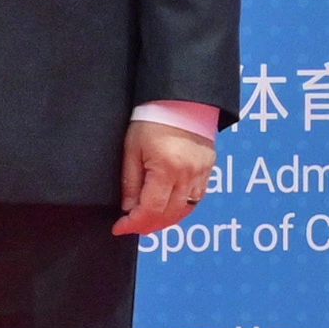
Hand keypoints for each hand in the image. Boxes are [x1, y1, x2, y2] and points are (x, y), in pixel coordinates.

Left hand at [116, 116, 216, 237]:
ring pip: (185, 211)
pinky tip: (168, 207)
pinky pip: (196, 199)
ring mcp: (201, 173)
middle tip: (131, 226)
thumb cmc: (152, 120)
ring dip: (165, 220)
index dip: (134, 224)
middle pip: (169, 215)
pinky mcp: (208, 169)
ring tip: (148, 220)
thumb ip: (130, 182)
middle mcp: (188, 175)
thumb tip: (129, 209)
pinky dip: (181, 208)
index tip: (119, 227)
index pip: (151, 209)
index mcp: (166, 168)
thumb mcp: (132, 149)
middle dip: (148, 225)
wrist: (181, 100)